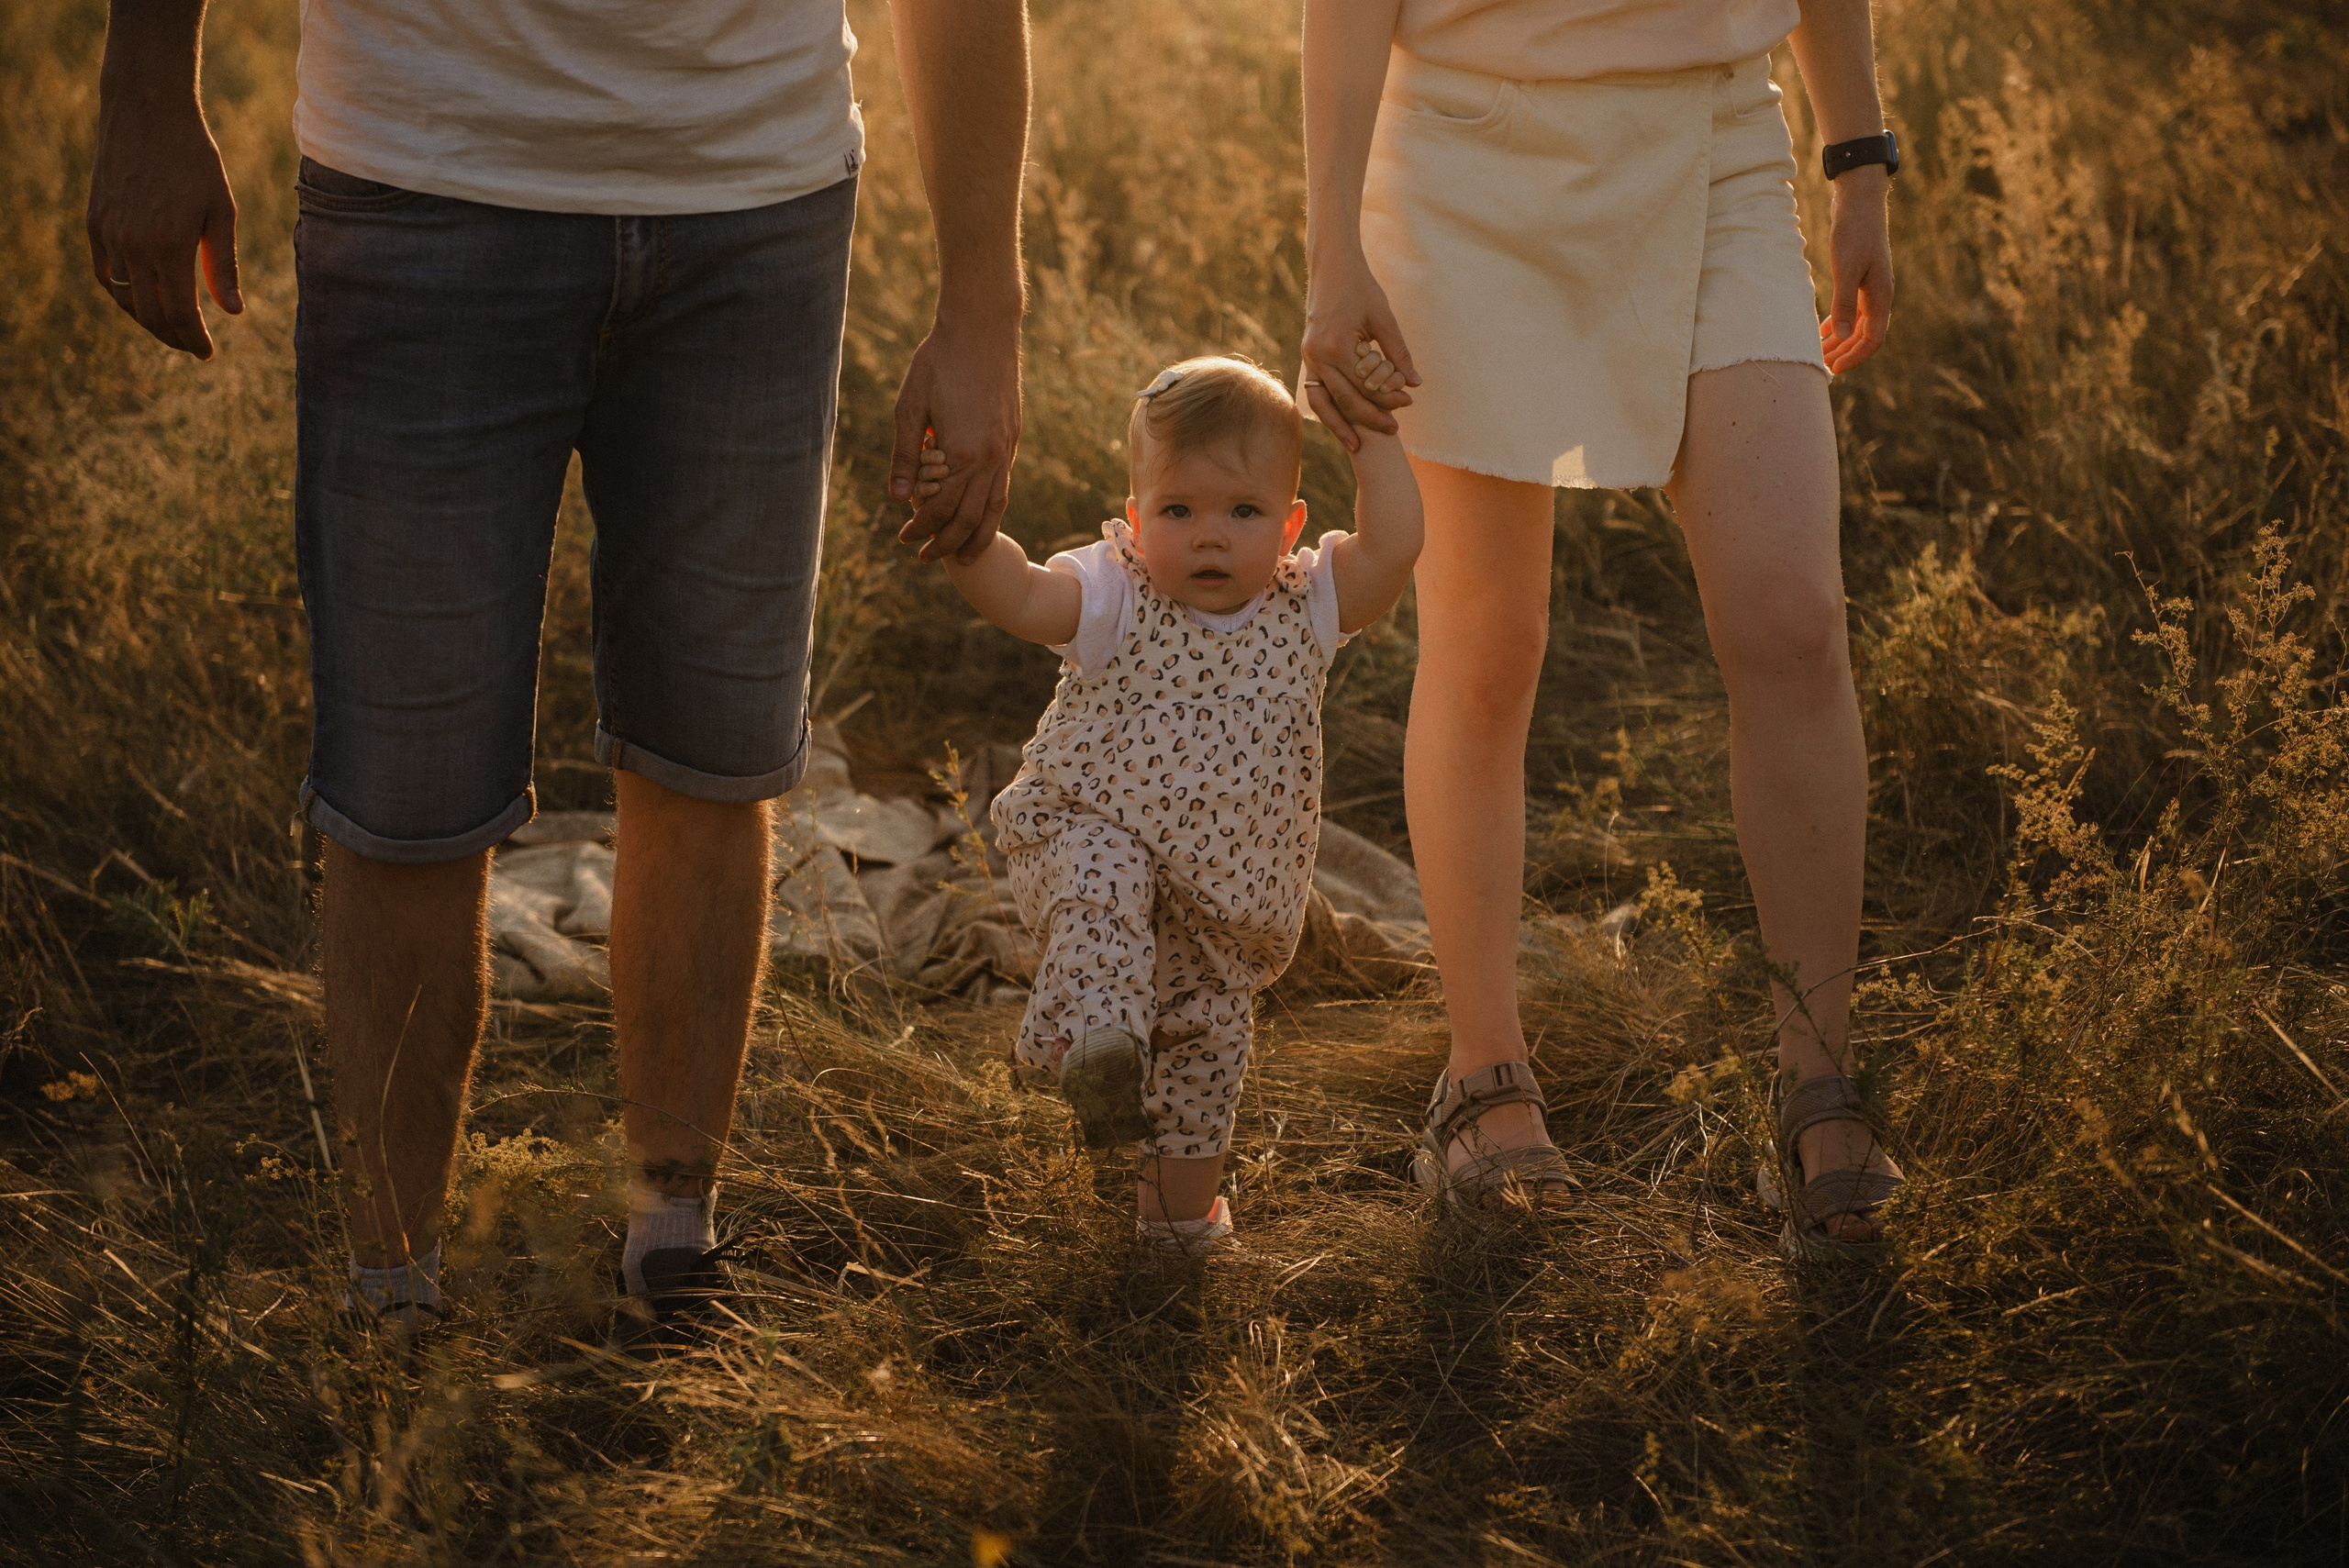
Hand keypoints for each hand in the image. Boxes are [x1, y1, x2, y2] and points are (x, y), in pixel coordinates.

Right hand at [86, 90, 241, 358]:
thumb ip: (223, 265)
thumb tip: (233, 313)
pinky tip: (142, 300)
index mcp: (170, 245)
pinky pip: (105, 273)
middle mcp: (134, 244)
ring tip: (172, 327)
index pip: (180, 313)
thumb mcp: (221, 211)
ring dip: (148, 320)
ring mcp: (109, 233)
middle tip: (193, 346)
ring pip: (125, 298)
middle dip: (173, 336)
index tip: (207, 354)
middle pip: (150, 314)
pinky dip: (123, 295)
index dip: (194, 339)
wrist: (146, 114)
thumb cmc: (195, 161)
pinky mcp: (94, 222)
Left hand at [890, 310, 1021, 564]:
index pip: (940, 509)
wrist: (983, 329)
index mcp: (962, 453)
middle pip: (969, 519)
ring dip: (977, 537)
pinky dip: (990, 510)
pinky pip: (1003, 487)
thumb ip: (905, 455)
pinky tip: (979, 515)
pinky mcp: (1011, 439)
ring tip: (964, 556)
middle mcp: (989, 458)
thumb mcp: (910, 407)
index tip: (904, 539)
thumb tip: (897, 498)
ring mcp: (1005, 450)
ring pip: (994, 508)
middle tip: (926, 558)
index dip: (921, 529)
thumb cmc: (939, 362)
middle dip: (947, 544)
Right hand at [1301, 252, 1418, 451]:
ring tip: (1357, 446)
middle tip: (1393, 430)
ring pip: (1324, 402)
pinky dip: (1328, 410)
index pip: (1366, 384)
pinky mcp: (1307, 358)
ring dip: (1340, 425)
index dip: (1388, 397)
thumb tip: (1415, 384)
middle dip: (1370, 417)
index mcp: (1336, 344)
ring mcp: (1308, 358)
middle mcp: (1317, 355)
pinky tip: (1342, 424)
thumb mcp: (1383, 318)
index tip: (1408, 403)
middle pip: (1346, 399)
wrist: (1331, 267)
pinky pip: (1316, 392)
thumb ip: (1398, 353)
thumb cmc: (1361, 288)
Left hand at [1819, 166, 1891, 373]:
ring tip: (1819, 354)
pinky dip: (1838, 321)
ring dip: (1840, 340)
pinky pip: (1851, 309)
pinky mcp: (1859, 278)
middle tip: (1821, 367)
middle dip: (1845, 353)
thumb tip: (1843, 336)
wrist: (1859, 201)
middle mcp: (1879, 295)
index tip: (1834, 369)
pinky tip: (1823, 330)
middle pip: (1864, 335)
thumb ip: (1844, 302)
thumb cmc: (1854, 233)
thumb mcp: (1846, 269)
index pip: (1873, 339)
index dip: (1855, 357)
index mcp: (1881, 296)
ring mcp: (1870, 287)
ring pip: (1856, 324)